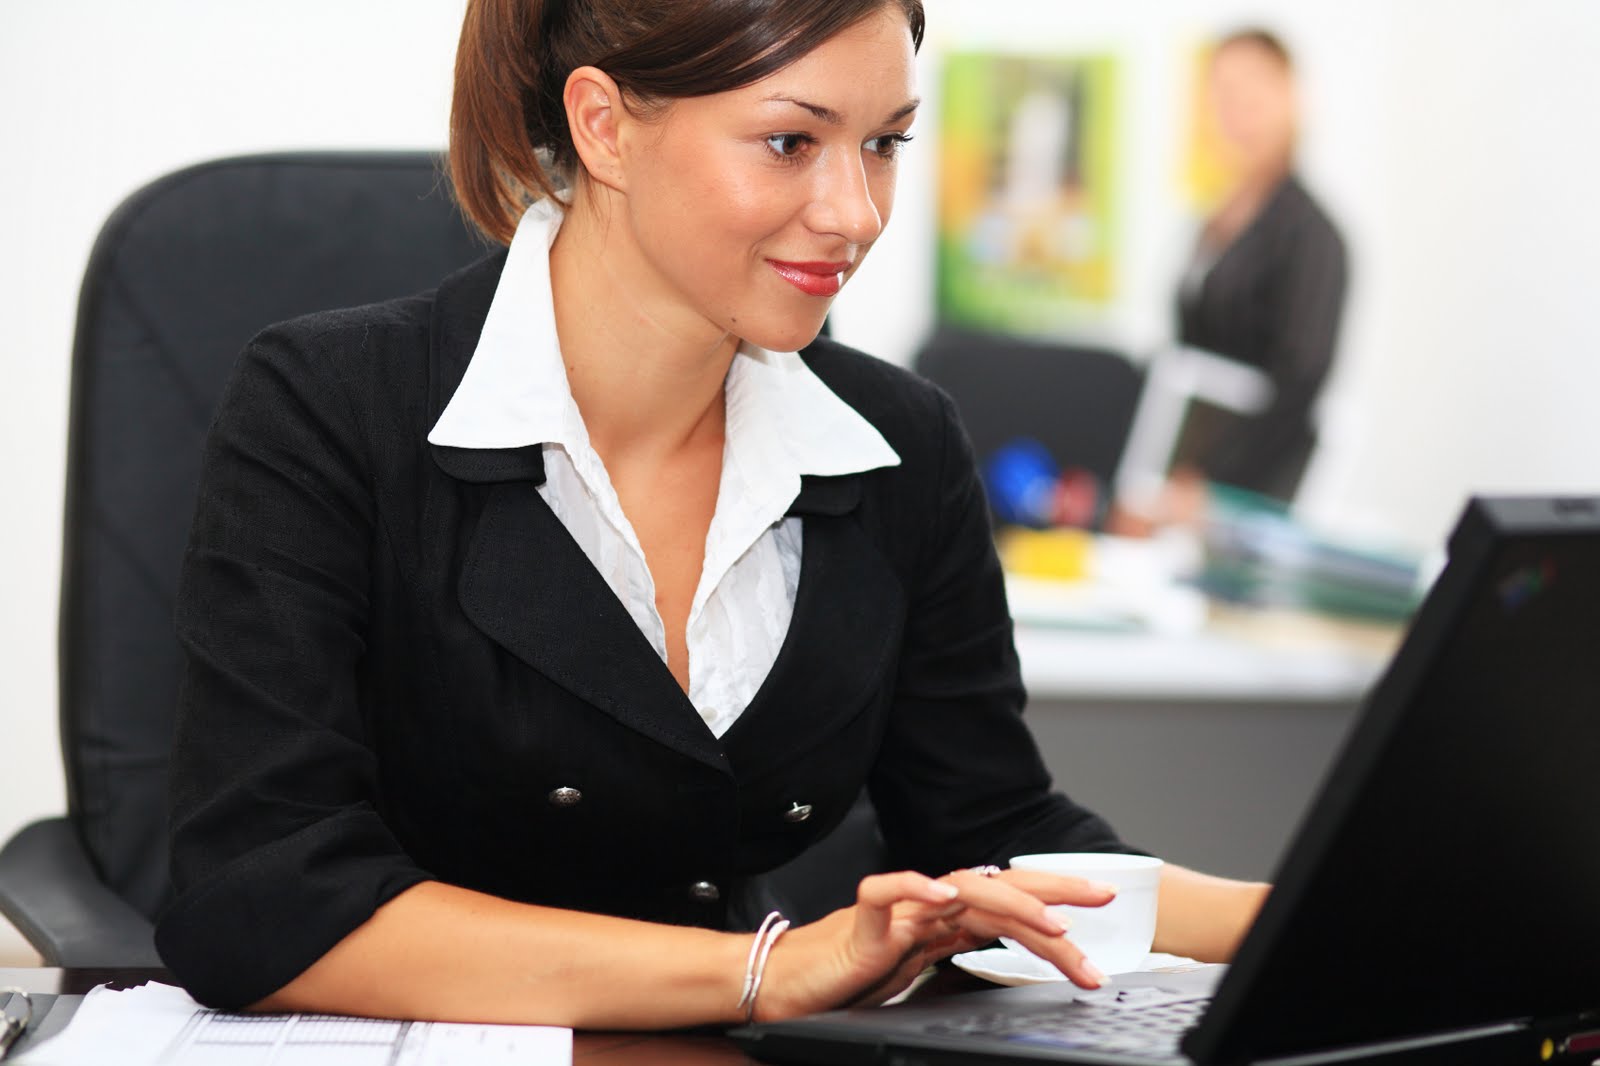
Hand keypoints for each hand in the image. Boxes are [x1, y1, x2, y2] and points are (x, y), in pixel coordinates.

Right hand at [752, 867, 1116, 1021]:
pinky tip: (944, 893)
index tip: (1101, 926)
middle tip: (1106, 900)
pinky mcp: (859, 924)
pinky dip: (914, 886)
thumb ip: (952, 968)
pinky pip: (885, 892)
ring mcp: (896, 913)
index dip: (1054, 912)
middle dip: (1056, 893)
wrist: (781, 985)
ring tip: (1054, 923)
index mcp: (941, 925)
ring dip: (1011, 903)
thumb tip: (1005, 977)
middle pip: (999, 889)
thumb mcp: (915, 981)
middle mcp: (925, 910)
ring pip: (960, 889)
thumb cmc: (841, 982)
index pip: (1009, 909)